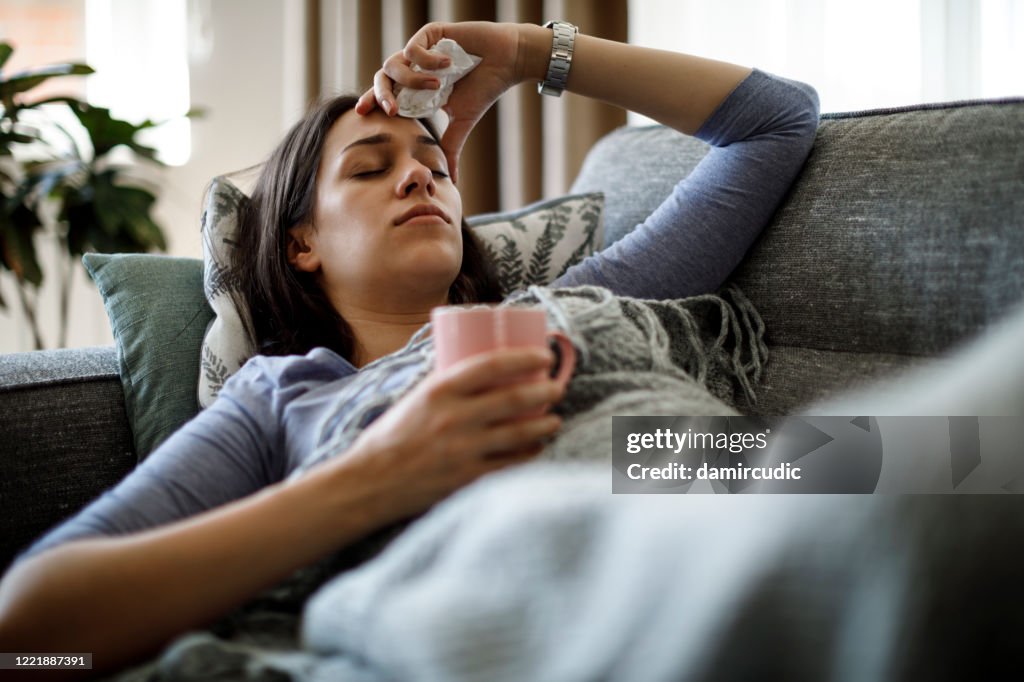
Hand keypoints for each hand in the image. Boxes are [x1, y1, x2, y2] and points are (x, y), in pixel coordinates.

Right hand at [339, 346, 564, 519]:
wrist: (369, 482)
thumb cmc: (392, 436)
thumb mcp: (416, 398)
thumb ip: (447, 385)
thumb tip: (483, 368)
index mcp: (439, 391)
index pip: (492, 365)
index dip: (525, 357)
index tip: (544, 355)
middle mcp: (454, 418)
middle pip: (514, 398)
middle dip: (545, 391)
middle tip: (557, 388)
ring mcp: (463, 450)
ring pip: (519, 433)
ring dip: (545, 425)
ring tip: (554, 419)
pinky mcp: (467, 478)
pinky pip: (510, 464)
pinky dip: (529, 454)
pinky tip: (537, 448)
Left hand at [355, 21, 527, 182]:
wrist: (506, 62)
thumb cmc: (484, 89)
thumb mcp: (462, 123)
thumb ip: (450, 147)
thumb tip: (454, 180)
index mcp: (416, 89)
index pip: (387, 95)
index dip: (372, 102)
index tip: (361, 114)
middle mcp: (414, 68)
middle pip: (381, 78)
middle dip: (381, 95)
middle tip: (391, 111)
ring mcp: (421, 50)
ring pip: (393, 63)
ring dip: (412, 80)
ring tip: (437, 86)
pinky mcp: (430, 34)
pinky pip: (413, 49)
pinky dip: (427, 61)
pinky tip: (449, 65)